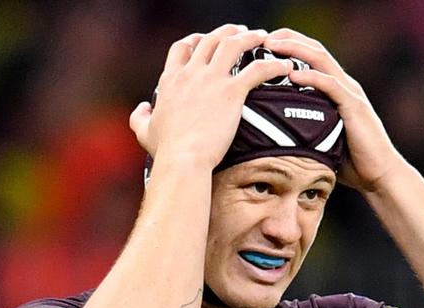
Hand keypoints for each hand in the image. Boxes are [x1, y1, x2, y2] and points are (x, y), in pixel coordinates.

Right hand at [130, 24, 292, 170]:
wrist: (183, 159)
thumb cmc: (166, 150)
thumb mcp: (144, 132)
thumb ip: (140, 117)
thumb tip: (141, 108)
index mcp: (171, 80)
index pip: (182, 47)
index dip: (196, 40)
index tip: (205, 40)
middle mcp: (191, 73)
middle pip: (210, 39)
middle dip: (228, 31)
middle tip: (242, 33)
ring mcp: (212, 80)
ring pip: (234, 44)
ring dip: (250, 37)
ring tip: (263, 38)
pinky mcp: (232, 92)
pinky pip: (258, 69)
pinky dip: (273, 64)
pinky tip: (283, 66)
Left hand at [263, 28, 404, 191]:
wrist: (378, 175)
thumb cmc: (350, 161)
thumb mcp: (321, 138)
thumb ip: (303, 127)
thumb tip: (272, 132)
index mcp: (336, 89)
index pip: (312, 57)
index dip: (290, 45)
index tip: (264, 44)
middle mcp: (344, 85)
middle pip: (315, 50)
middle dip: (289, 39)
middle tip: (264, 36)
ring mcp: (350, 94)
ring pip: (321, 60)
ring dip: (296, 50)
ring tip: (272, 46)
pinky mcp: (354, 107)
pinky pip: (331, 85)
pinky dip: (312, 77)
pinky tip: (293, 74)